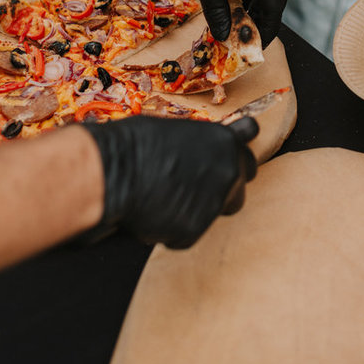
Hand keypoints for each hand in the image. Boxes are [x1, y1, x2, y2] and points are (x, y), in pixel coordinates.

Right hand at [82, 116, 258, 248]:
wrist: (115, 171)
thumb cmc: (136, 144)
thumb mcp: (177, 132)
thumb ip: (199, 145)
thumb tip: (199, 153)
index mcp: (224, 142)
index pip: (248, 146)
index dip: (236, 152)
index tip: (229, 155)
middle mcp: (228, 172)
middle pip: (241, 182)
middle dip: (226, 183)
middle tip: (198, 182)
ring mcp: (215, 203)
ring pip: (220, 209)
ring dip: (204, 206)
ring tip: (171, 197)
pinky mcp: (195, 230)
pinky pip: (190, 231)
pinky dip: (175, 227)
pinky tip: (153, 212)